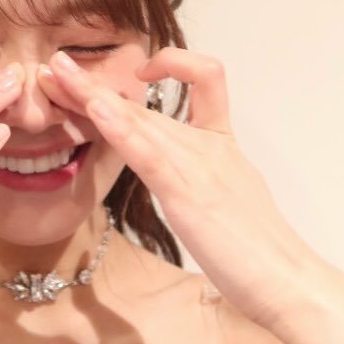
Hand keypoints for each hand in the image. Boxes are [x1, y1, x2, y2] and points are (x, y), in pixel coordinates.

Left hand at [37, 46, 321, 331]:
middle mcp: (210, 144)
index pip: (203, 81)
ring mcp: (199, 164)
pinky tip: (91, 109)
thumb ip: (202, 180)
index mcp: (223, 144)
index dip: (173, 64)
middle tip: (58, 65)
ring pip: (141, 117)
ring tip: (58, 73)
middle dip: (99, 82)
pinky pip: (146, 150)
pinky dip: (117, 126)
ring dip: (93, 93)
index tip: (141, 72)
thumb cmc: (257, 252)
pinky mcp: (187, 192)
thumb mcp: (226, 200)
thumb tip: (181, 181)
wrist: (286, 280)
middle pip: (149, 101)